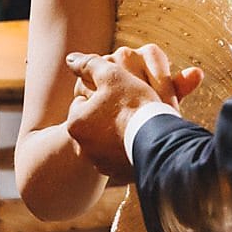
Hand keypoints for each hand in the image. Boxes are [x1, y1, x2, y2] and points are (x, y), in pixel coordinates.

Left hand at [62, 47, 202, 182]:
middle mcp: (82, 147)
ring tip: (139, 124)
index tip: (119, 95)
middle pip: (96, 122)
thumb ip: (90, 64)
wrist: (159, 142)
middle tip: (130, 108)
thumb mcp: (112, 76)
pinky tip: (143, 140)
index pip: (84, 101)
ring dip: (119, 133)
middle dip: (109, 116)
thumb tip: (71, 58)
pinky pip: (121, 157)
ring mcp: (100, 163)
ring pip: (108, 140)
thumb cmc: (134, 105)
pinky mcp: (118, 174)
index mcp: (75, 123)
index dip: (103, 95)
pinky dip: (128, 149)